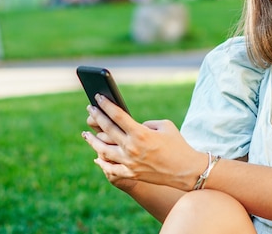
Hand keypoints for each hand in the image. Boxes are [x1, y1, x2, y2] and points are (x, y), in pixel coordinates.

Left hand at [82, 94, 205, 191]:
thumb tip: (131, 126)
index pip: (117, 115)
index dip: (106, 105)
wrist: (185, 170)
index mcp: (141, 133)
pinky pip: (110, 168)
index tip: (97, 97)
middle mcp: (132, 147)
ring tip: (86, 133)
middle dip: (97, 116)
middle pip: (107, 129)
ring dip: (92, 140)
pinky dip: (101, 162)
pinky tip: (96, 156)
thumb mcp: (164, 126)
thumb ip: (145, 124)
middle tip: (90, 108)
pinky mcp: (131, 174)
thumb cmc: (177, 144)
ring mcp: (129, 162)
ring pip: (103, 150)